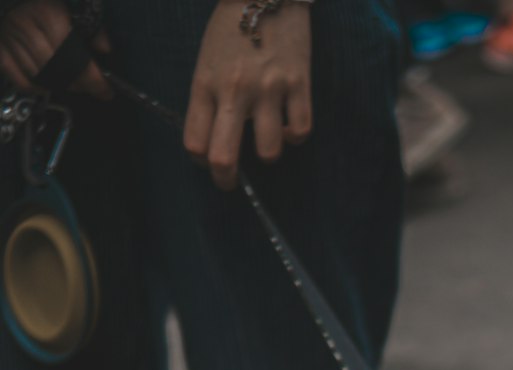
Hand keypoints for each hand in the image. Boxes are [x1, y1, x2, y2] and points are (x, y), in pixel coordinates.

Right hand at [0, 0, 111, 96]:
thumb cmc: (43, 1)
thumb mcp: (69, 5)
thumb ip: (90, 26)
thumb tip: (105, 50)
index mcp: (49, 17)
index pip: (77, 59)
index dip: (95, 81)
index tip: (107, 91)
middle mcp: (29, 31)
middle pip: (60, 72)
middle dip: (79, 85)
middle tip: (89, 87)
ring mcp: (12, 42)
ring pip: (42, 78)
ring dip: (60, 86)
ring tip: (71, 84)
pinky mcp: (1, 51)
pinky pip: (21, 80)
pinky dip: (36, 87)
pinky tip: (46, 85)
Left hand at [184, 0, 312, 190]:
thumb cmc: (232, 27)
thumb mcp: (207, 59)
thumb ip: (208, 97)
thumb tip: (216, 137)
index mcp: (205, 83)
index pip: (194, 143)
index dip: (201, 160)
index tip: (209, 159)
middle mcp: (234, 91)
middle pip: (224, 157)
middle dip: (226, 180)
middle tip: (231, 181)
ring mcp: (268, 89)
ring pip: (269, 152)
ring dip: (267, 152)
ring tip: (267, 138)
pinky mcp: (298, 84)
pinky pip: (300, 131)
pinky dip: (295, 135)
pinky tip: (289, 124)